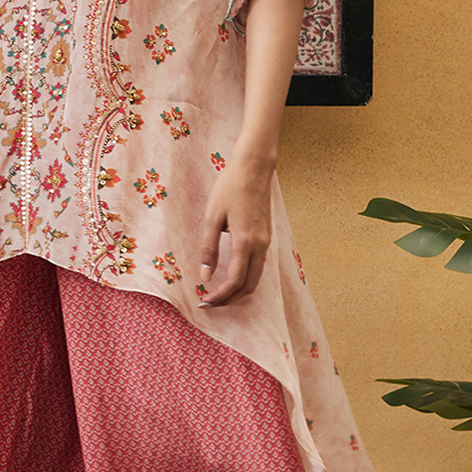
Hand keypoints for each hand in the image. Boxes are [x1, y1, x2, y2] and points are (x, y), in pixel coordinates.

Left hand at [198, 150, 274, 306]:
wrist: (254, 168)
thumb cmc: (230, 188)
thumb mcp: (212, 217)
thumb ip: (209, 248)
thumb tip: (205, 276)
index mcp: (246, 242)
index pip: (235, 281)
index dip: (220, 296)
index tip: (205, 302)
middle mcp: (260, 246)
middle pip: (249, 286)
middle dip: (230, 299)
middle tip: (210, 303)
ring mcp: (266, 242)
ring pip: (256, 278)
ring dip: (238, 290)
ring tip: (218, 293)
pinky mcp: (266, 237)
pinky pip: (257, 266)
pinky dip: (245, 278)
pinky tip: (230, 276)